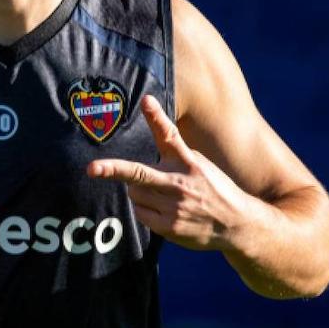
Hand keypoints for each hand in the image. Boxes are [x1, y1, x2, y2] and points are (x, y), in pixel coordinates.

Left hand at [87, 95, 250, 250]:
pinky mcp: (169, 227)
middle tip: (92, 169)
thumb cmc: (211, 187)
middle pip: (140, 173)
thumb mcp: (198, 163)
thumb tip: (145, 144)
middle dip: (113, 170)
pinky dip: (145, 209)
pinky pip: (140, 213)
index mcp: (188, 162)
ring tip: (161, 195)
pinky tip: (164, 209)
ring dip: (138, 191)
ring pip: (134, 194)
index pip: (170, 135)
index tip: (146, 100)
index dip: (156, 117)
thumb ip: (173, 151)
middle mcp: (179, 183)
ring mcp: (174, 207)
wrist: (236, 223)